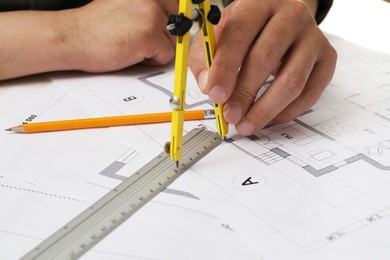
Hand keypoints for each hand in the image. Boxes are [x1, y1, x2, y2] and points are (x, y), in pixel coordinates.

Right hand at [69, 0, 177, 71]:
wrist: (73, 37)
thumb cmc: (95, 25)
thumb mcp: (124, 5)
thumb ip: (146, 7)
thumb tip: (170, 17)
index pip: (175, 4)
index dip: (168, 19)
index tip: (160, 27)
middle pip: (177, 23)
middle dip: (164, 34)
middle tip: (140, 38)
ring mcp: (151, 16)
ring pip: (172, 41)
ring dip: (157, 48)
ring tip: (133, 44)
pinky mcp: (150, 36)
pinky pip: (167, 56)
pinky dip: (153, 60)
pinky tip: (132, 53)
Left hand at [189, 0, 336, 134]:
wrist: (281, 20)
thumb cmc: (246, 31)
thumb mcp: (219, 35)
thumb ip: (206, 59)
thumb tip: (209, 89)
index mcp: (259, 4)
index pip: (240, 33)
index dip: (225, 68)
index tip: (215, 95)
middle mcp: (291, 15)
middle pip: (267, 57)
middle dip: (245, 93)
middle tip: (230, 116)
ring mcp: (313, 37)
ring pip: (292, 81)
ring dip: (266, 109)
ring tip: (247, 124)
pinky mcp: (327, 58)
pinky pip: (310, 93)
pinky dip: (287, 112)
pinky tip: (268, 118)